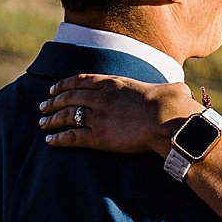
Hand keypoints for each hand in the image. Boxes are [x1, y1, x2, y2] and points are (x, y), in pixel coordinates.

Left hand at [40, 74, 197, 154]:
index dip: (65, 84)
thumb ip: (168, 89)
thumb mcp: (169, 90)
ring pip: (67, 116)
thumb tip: (181, 90)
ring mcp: (98, 116)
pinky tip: (50, 141)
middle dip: (53, 102)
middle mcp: (101, 97)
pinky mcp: (98, 137)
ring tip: (41, 123)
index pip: (82, 81)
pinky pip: (72, 136)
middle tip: (42, 106)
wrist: (167, 119)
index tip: (54, 88)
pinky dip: (59, 138)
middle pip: (70, 97)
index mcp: (114, 83)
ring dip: (52, 119)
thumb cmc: (173, 105)